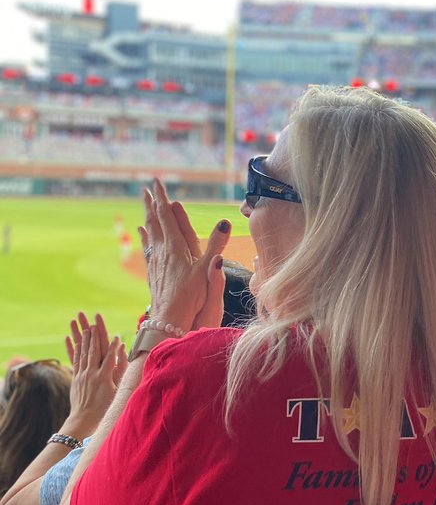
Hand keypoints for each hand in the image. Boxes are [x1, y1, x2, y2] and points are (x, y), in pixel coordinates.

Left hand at [64, 313, 126, 438]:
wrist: (84, 421)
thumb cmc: (104, 409)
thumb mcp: (118, 393)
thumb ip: (121, 374)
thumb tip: (126, 361)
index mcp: (104, 377)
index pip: (109, 357)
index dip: (113, 346)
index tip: (117, 335)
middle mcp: (91, 374)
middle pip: (93, 350)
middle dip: (94, 335)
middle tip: (93, 321)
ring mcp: (82, 375)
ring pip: (82, 353)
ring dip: (82, 338)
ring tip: (83, 326)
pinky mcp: (75, 378)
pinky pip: (74, 360)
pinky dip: (72, 349)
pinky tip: (70, 340)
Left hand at [138, 179, 231, 331]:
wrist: (169, 323)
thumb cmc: (190, 299)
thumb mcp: (207, 272)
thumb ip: (217, 246)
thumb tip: (225, 222)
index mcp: (175, 248)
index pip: (166, 216)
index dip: (162, 198)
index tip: (157, 181)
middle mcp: (162, 252)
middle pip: (155, 222)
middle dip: (152, 204)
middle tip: (147, 188)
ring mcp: (156, 263)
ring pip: (150, 234)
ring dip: (148, 217)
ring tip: (145, 205)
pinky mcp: (154, 274)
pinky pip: (148, 248)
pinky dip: (145, 236)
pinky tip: (142, 233)